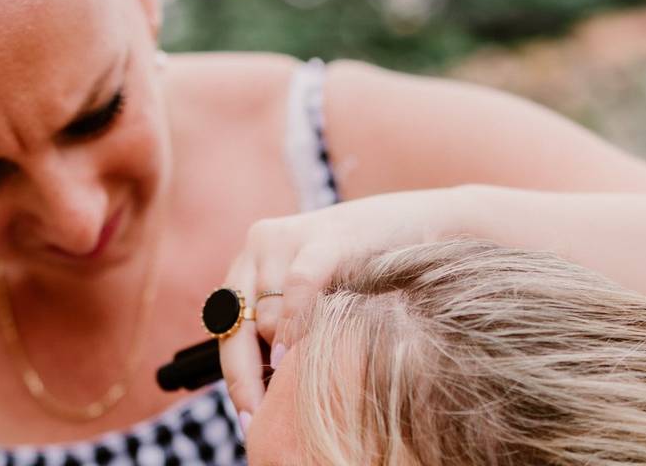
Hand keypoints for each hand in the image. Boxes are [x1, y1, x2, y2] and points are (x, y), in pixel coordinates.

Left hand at [219, 187, 472, 414]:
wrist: (419, 225)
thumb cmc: (368, 270)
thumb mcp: (320, 299)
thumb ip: (289, 330)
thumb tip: (269, 393)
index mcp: (251, 262)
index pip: (227, 327)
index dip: (235, 377)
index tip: (246, 420)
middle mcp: (258, 245)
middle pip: (236, 324)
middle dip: (247, 377)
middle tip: (260, 419)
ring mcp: (287, 237)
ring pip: (266, 312)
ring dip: (281, 351)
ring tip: (299, 389)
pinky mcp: (323, 236)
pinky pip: (298, 286)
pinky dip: (295, 322)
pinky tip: (293, 353)